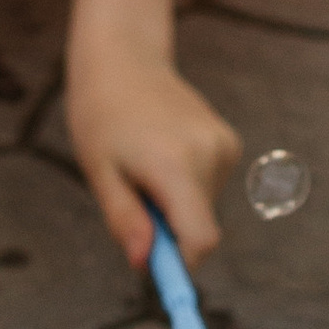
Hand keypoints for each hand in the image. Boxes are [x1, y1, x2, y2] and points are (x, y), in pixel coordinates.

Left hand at [67, 33, 239, 265]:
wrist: (123, 59)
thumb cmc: (102, 115)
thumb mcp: (100, 171)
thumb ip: (124, 219)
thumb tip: (143, 264)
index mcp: (175, 164)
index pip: (201, 239)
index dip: (182, 265)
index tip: (160, 269)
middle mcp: (208, 154)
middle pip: (199, 226)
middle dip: (169, 229)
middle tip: (133, 196)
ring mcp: (223, 145)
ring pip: (203, 207)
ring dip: (175, 203)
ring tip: (145, 164)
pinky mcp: (229, 141)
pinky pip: (209, 185)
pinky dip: (187, 184)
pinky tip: (162, 151)